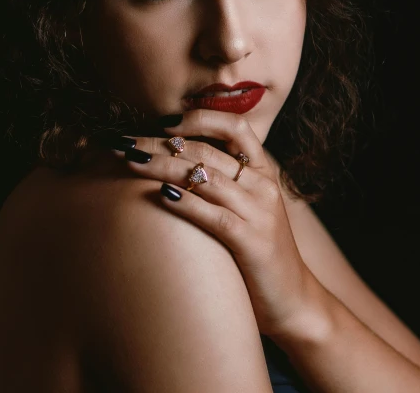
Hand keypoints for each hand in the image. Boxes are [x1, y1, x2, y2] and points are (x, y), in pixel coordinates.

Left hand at [110, 108, 318, 340]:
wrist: (294, 301)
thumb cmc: (258, 251)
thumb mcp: (246, 207)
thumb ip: (222, 183)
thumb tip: (173, 162)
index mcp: (262, 171)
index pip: (235, 126)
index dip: (199, 118)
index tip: (160, 121)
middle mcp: (262, 185)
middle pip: (206, 150)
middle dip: (160, 142)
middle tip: (125, 141)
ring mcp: (259, 212)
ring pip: (205, 177)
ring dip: (162, 166)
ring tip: (130, 160)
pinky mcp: (252, 242)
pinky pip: (213, 215)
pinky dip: (186, 202)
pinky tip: (160, 195)